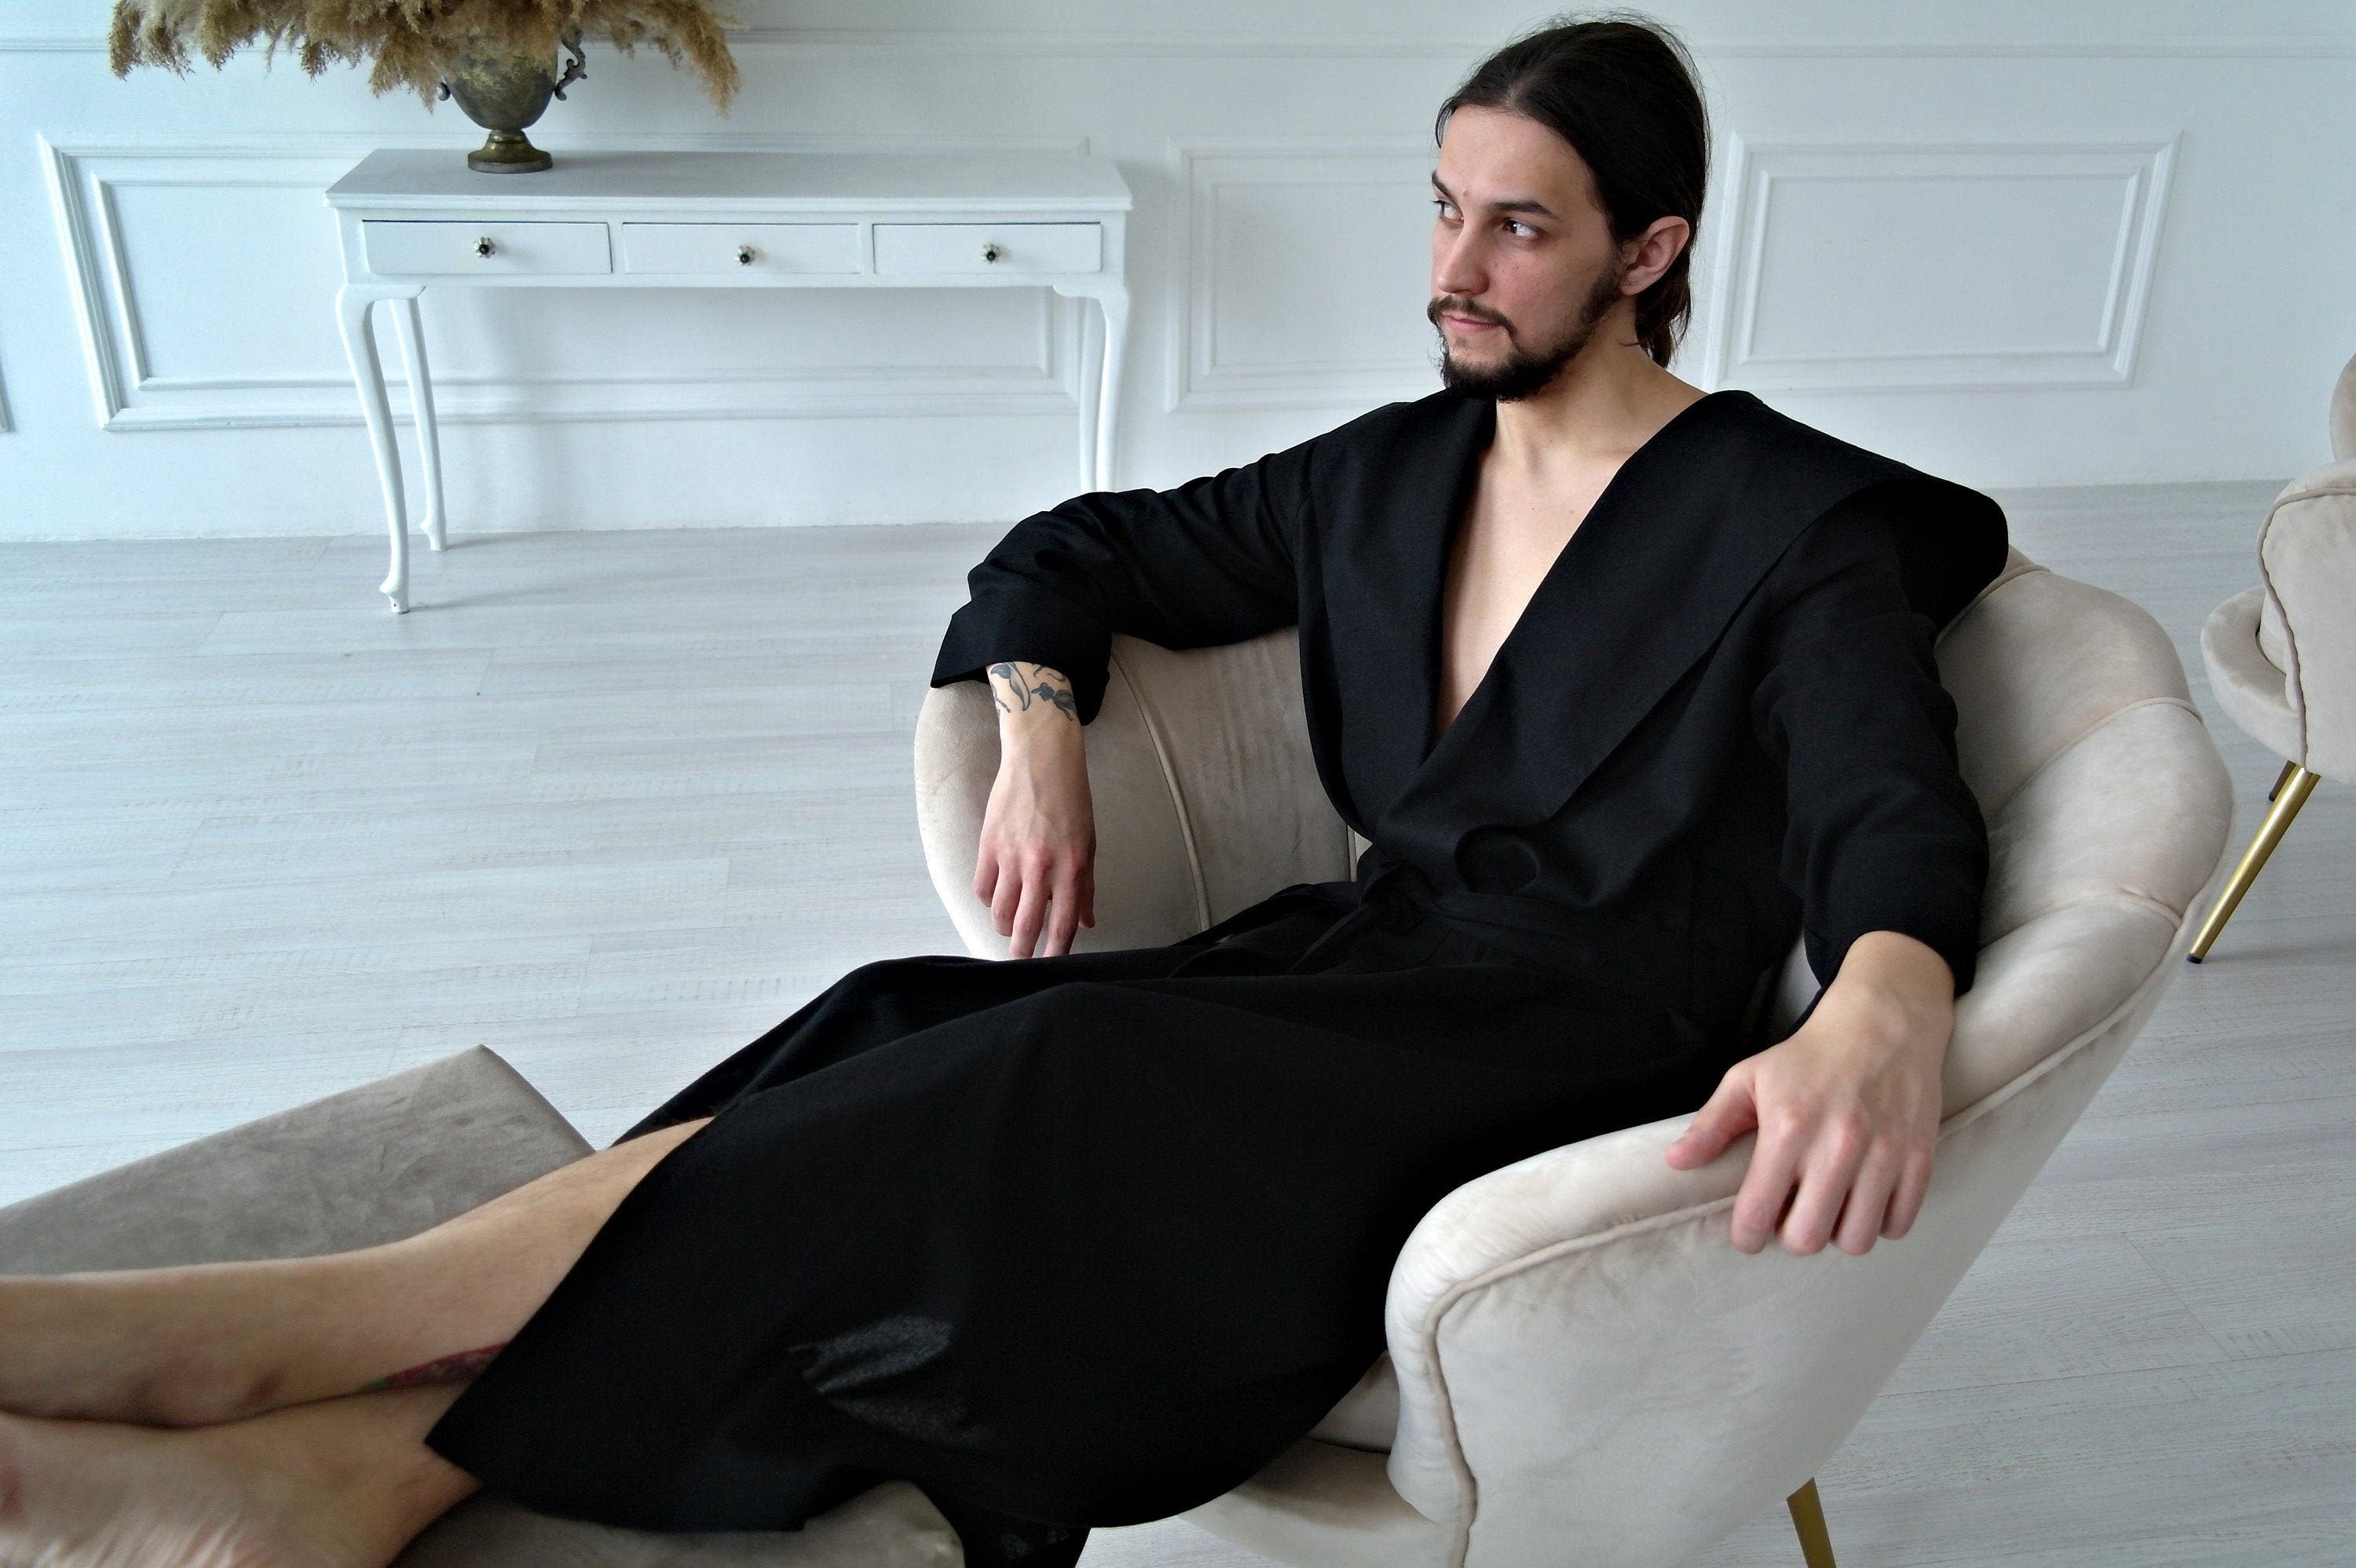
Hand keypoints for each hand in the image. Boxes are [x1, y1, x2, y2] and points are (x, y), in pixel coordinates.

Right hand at [974, 662, 1095, 958]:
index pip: (1063, 924)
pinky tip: (996, 899)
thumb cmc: (1071, 800)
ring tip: (1009, 930)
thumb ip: (1085, 886)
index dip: (1056, 953)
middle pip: (1026, 925)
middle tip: (1019, 961)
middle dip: (1022, 952)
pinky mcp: (989, 843)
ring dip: (1004, 927)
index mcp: (1071, 867)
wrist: (1042, 759)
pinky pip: (983, 886)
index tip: (1051, 969)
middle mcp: (1041, 866)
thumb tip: (1086, 921)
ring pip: (1000, 911)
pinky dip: (989, 900)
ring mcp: (1011, 856)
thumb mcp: (1088, 844)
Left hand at [1664, 931, 1953, 1255]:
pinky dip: (1878, 1223)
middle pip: (1807, 1239)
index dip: (1746, 1236)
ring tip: (1828, 1207)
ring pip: (1855, 1240)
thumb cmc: (1809, 1057)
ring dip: (1836, 1233)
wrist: (1881, 1024)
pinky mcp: (1918, 1159)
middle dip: (1791, 1236)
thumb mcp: (1749, 1078)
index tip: (1747, 1232)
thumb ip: (1712, 1124)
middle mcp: (1837, 1146)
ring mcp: (1883, 1155)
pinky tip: (1863, 1198)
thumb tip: (1676, 1162)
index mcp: (1788, 1128)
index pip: (1758, 1214)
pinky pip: (1898, 1225)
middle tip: (1790, 1214)